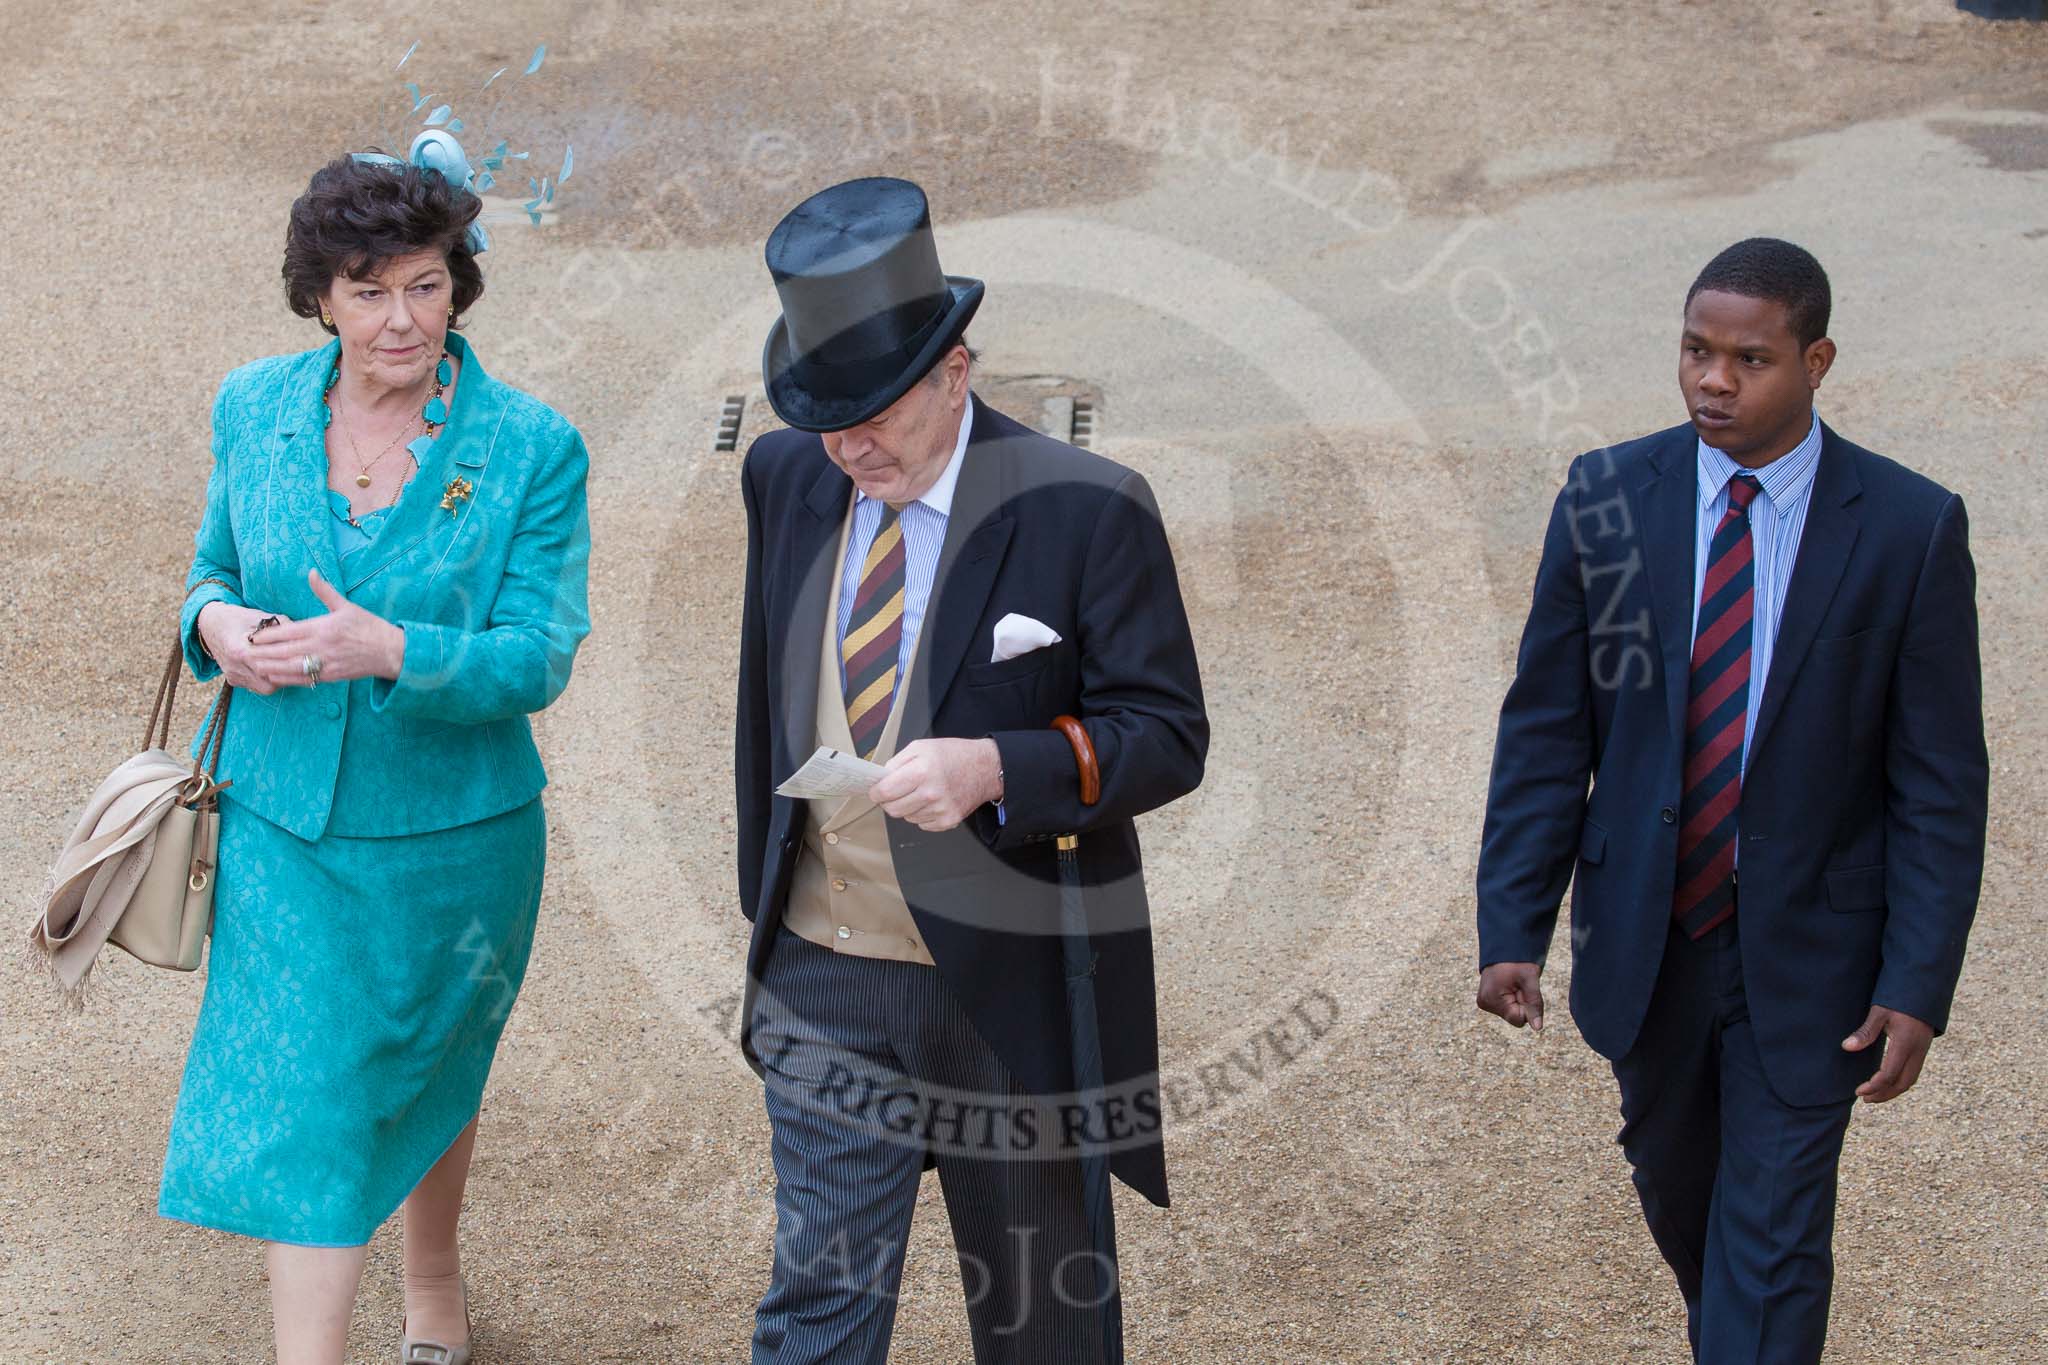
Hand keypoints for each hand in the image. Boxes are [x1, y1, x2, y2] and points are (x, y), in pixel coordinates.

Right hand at [196, 601, 296, 695]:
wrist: (209, 624)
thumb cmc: (238, 617)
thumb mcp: (260, 616)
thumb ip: (282, 626)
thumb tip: (304, 634)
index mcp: (240, 649)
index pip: (269, 663)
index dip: (289, 664)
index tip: (306, 661)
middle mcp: (234, 666)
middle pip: (269, 681)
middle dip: (288, 676)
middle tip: (306, 668)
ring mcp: (233, 675)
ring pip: (264, 687)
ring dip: (280, 680)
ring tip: (294, 669)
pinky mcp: (232, 681)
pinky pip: (256, 687)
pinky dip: (269, 681)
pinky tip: (280, 671)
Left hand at [242, 569, 405, 688]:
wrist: (390, 652)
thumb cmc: (369, 626)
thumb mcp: (346, 606)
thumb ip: (324, 591)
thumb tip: (311, 572)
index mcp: (323, 627)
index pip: (288, 631)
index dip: (267, 635)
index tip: (252, 635)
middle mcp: (321, 646)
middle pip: (284, 651)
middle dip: (262, 652)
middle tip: (243, 652)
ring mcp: (325, 663)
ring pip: (290, 667)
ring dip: (269, 667)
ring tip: (252, 665)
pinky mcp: (329, 676)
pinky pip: (302, 679)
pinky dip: (285, 678)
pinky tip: (272, 676)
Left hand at [870, 738, 1002, 831]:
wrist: (985, 768)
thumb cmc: (952, 755)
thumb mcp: (921, 747)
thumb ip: (896, 763)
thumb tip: (879, 780)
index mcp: (921, 771)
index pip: (884, 792)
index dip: (876, 792)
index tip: (876, 790)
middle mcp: (930, 793)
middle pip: (893, 810)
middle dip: (889, 801)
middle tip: (897, 792)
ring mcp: (941, 810)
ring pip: (907, 817)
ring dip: (908, 807)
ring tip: (922, 792)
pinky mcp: (949, 821)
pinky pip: (922, 824)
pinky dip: (922, 815)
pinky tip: (933, 801)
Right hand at [1477, 962, 1545, 1031]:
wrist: (1505, 948)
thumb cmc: (1518, 961)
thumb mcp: (1530, 980)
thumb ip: (1534, 1004)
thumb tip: (1538, 1028)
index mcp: (1492, 998)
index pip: (1519, 1019)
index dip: (1527, 1007)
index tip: (1524, 990)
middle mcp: (1484, 1003)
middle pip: (1514, 1017)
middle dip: (1521, 1004)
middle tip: (1519, 985)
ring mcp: (1483, 1002)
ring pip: (1510, 1013)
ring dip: (1516, 1001)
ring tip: (1513, 984)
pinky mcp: (1485, 1000)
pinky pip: (1505, 1008)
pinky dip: (1510, 999)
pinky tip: (1508, 986)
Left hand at [1842, 1005, 1935, 1101]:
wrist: (1923, 989)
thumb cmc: (1898, 998)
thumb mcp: (1879, 1011)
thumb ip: (1865, 1031)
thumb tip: (1846, 1047)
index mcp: (1905, 1043)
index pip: (1890, 1074)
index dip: (1874, 1086)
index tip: (1859, 1091)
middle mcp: (1917, 1051)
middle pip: (1903, 1083)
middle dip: (1884, 1094)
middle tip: (1865, 1099)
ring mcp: (1922, 1051)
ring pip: (1910, 1080)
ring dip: (1893, 1091)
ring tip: (1874, 1095)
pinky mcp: (1923, 1049)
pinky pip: (1913, 1072)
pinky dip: (1900, 1082)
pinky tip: (1887, 1082)